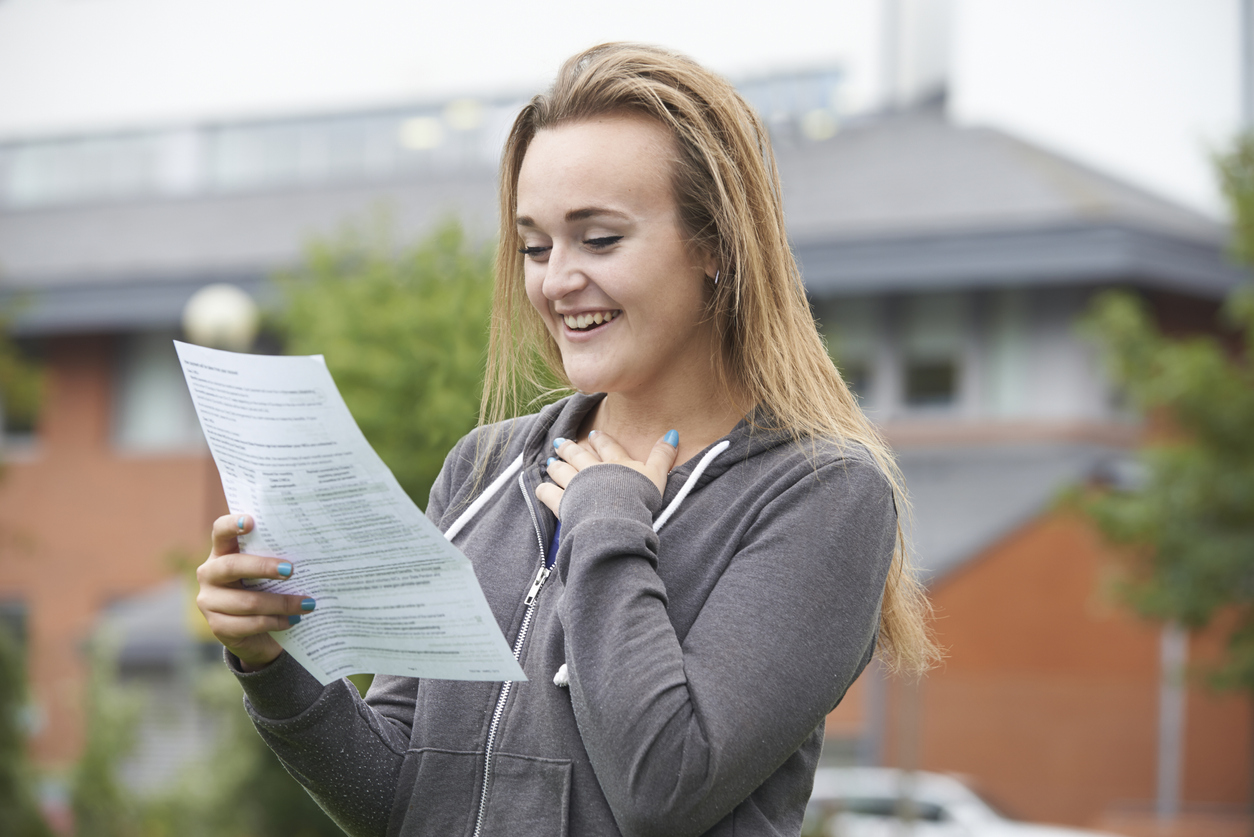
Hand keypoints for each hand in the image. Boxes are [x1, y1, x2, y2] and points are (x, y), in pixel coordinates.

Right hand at [195, 514, 314, 671]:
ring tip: (307, 604)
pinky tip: (293, 620)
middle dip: (264, 567)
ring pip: (248, 602)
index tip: (250, 521)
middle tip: (291, 570)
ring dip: (282, 603)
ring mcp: (209, 602)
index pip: (220, 532)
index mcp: (222, 553)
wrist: (253, 632)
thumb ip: (276, 559)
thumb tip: (312, 551)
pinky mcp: (218, 626)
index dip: (232, 525)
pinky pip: (250, 624)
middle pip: (232, 566)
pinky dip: (276, 622)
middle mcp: (209, 574)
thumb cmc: (265, 589)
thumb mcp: (267, 572)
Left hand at [536, 429, 678, 517]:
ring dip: (556, 466)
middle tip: (561, 442)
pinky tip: (540, 487)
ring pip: (563, 471)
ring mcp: (576, 485)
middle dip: (570, 448)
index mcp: (616, 463)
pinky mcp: (564, 503)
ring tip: (550, 461)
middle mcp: (593, 470)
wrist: (618, 518)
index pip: (607, 447)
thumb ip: (663, 455)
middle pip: (580, 456)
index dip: (601, 440)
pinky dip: (544, 490)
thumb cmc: (639, 497)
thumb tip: (672, 433)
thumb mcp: (657, 474)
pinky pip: (549, 494)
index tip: (593, 434)